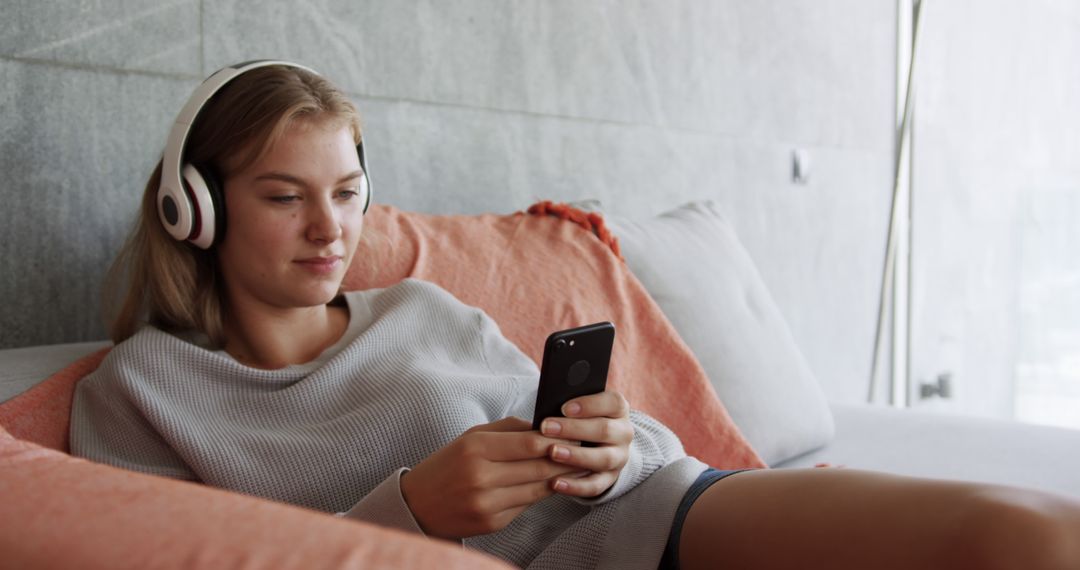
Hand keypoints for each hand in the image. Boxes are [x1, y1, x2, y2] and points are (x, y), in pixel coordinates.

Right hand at [400, 416, 581, 539]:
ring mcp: (487, 504)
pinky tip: (551, 485)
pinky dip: (539, 495)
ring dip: (559, 478)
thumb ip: (508, 429)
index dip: (556, 440)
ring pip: (537, 490)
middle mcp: (481, 478)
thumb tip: (544, 427)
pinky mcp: (492, 524)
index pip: (529, 443)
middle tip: (585, 451)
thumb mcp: (471, 437)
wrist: (417, 505)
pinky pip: (526, 506)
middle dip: (564, 459)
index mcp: (475, 450)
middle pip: (538, 467)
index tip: (574, 435)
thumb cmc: (448, 464)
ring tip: (576, 467)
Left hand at [539, 390, 632, 497]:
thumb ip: (570, 404)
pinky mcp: (609, 479)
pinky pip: (595, 485)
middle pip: (604, 430)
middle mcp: (623, 433)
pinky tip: (556, 483)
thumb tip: (548, 405)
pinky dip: (576, 486)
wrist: (599, 444)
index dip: (589, 405)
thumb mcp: (581, 407)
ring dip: (576, 456)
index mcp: (618, 409)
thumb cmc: (582, 418)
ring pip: (603, 459)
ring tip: (553, 453)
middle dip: (574, 429)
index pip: (612, 402)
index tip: (564, 408)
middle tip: (546, 428)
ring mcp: (619, 457)